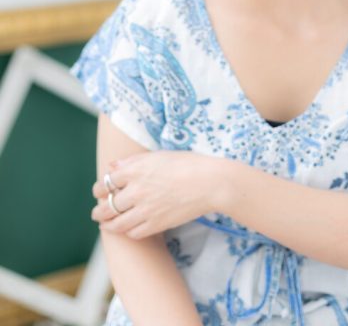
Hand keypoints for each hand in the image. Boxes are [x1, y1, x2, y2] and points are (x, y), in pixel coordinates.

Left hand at [91, 150, 224, 238]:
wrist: (209, 182)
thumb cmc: (187, 163)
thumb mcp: (158, 155)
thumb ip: (132, 161)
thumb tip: (113, 167)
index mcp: (135, 170)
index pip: (106, 182)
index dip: (99, 188)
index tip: (99, 191)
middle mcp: (136, 190)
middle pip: (106, 206)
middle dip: (98, 210)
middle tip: (96, 212)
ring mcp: (145, 209)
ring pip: (117, 223)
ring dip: (108, 225)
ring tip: (106, 225)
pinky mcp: (156, 224)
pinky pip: (134, 233)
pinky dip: (128, 232)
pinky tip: (128, 229)